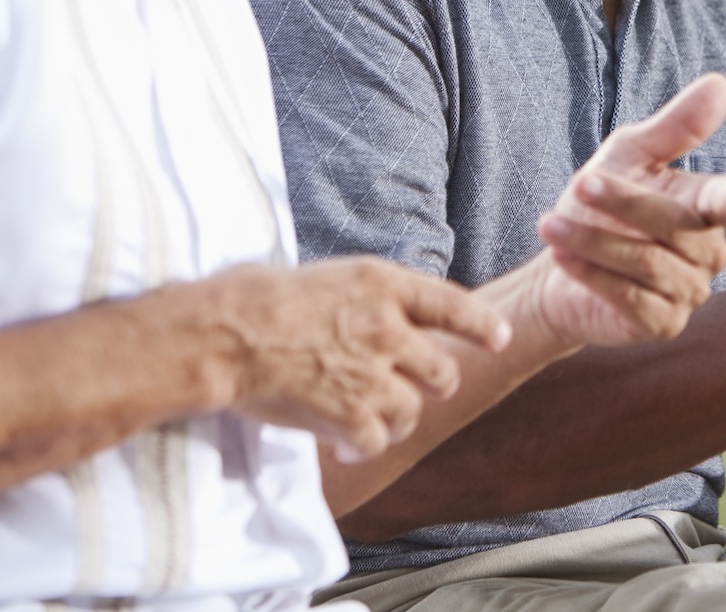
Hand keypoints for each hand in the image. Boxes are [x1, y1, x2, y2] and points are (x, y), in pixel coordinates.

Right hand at [205, 257, 513, 462]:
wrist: (226, 334)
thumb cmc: (260, 297)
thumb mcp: (330, 277)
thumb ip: (368, 299)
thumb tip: (384, 315)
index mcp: (384, 284)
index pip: (452, 306)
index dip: (481, 326)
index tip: (499, 339)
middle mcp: (388, 327)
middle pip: (441, 368)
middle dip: (435, 384)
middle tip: (418, 392)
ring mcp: (371, 372)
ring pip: (412, 410)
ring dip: (397, 421)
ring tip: (374, 424)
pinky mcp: (349, 413)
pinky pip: (377, 440)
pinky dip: (365, 448)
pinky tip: (347, 448)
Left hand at [529, 73, 725, 347]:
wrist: (558, 268)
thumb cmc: (601, 204)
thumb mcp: (630, 155)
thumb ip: (674, 127)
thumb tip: (721, 85)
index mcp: (707, 208)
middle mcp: (709, 252)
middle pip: (673, 226)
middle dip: (623, 203)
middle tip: (580, 184)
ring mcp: (689, 292)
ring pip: (647, 263)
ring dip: (594, 241)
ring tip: (550, 224)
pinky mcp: (662, 325)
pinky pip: (631, 299)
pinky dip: (593, 275)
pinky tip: (562, 257)